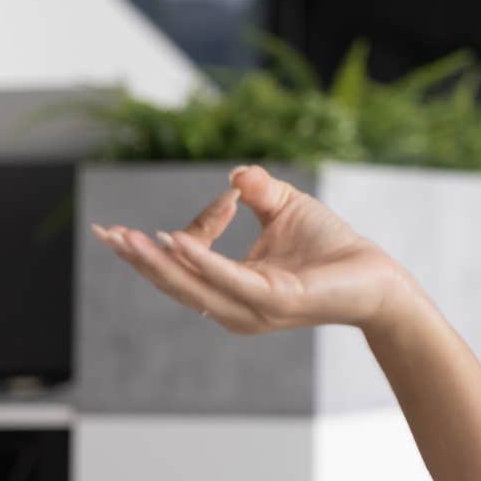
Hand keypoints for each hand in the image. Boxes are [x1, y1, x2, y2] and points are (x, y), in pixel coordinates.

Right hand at [89, 164, 422, 334]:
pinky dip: (201, 260)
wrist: (377, 275)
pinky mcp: (274, 301)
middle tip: (104, 235)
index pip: (185, 266)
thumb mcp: (286, 209)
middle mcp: (235, 305)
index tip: (193, 208)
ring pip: (193, 285)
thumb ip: (257, 192)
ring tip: (127, 239)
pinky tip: (175, 242)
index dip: (174, 237)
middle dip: (137, 259)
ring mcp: (253, 306)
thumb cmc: (333, 248)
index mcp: (232, 288)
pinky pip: (229, 279)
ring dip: (157, 261)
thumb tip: (233, 174)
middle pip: (175, 283)